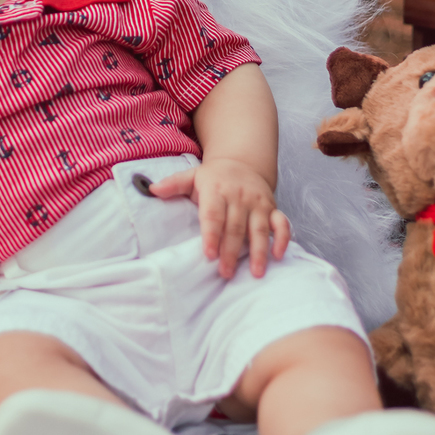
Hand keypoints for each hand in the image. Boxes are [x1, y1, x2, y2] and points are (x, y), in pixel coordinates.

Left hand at [151, 159, 290, 278]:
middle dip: (231, 251)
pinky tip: (278, 255)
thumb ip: (173, 184)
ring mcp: (258, 203)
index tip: (209, 254)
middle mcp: (239, 197)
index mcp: (217, 190)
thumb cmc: (213, 176)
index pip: (214, 215)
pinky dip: (283, 239)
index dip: (212, 235)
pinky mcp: (272, 208)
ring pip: (259, 229)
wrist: (243, 161)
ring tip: (255, 273)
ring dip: (258, 252)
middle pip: (235, 227)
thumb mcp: (192, 176)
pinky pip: (281, 223)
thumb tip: (151, 189)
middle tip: (225, 272)